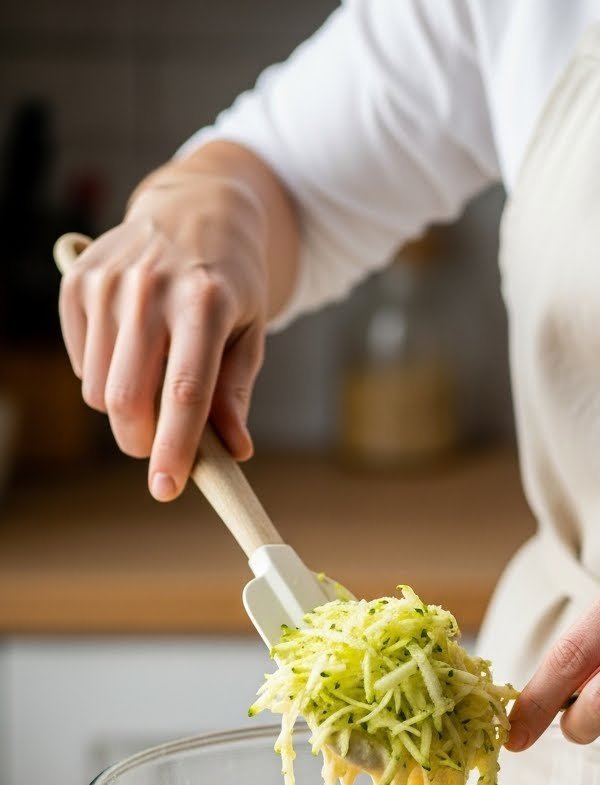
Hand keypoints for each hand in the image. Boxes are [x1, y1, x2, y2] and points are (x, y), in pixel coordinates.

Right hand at [58, 142, 298, 498]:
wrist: (195, 208)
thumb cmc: (228, 282)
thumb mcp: (248, 333)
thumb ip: (235, 393)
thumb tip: (235, 451)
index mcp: (204, 302)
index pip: (185, 392)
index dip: (174, 448)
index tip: (166, 489)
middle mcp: (151, 288)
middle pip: (128, 398)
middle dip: (141, 442)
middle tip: (160, 448)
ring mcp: (109, 282)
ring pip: (99, 390)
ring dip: (125, 410)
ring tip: (152, 382)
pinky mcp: (79, 283)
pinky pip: (81, 365)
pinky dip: (103, 376)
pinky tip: (130, 350)